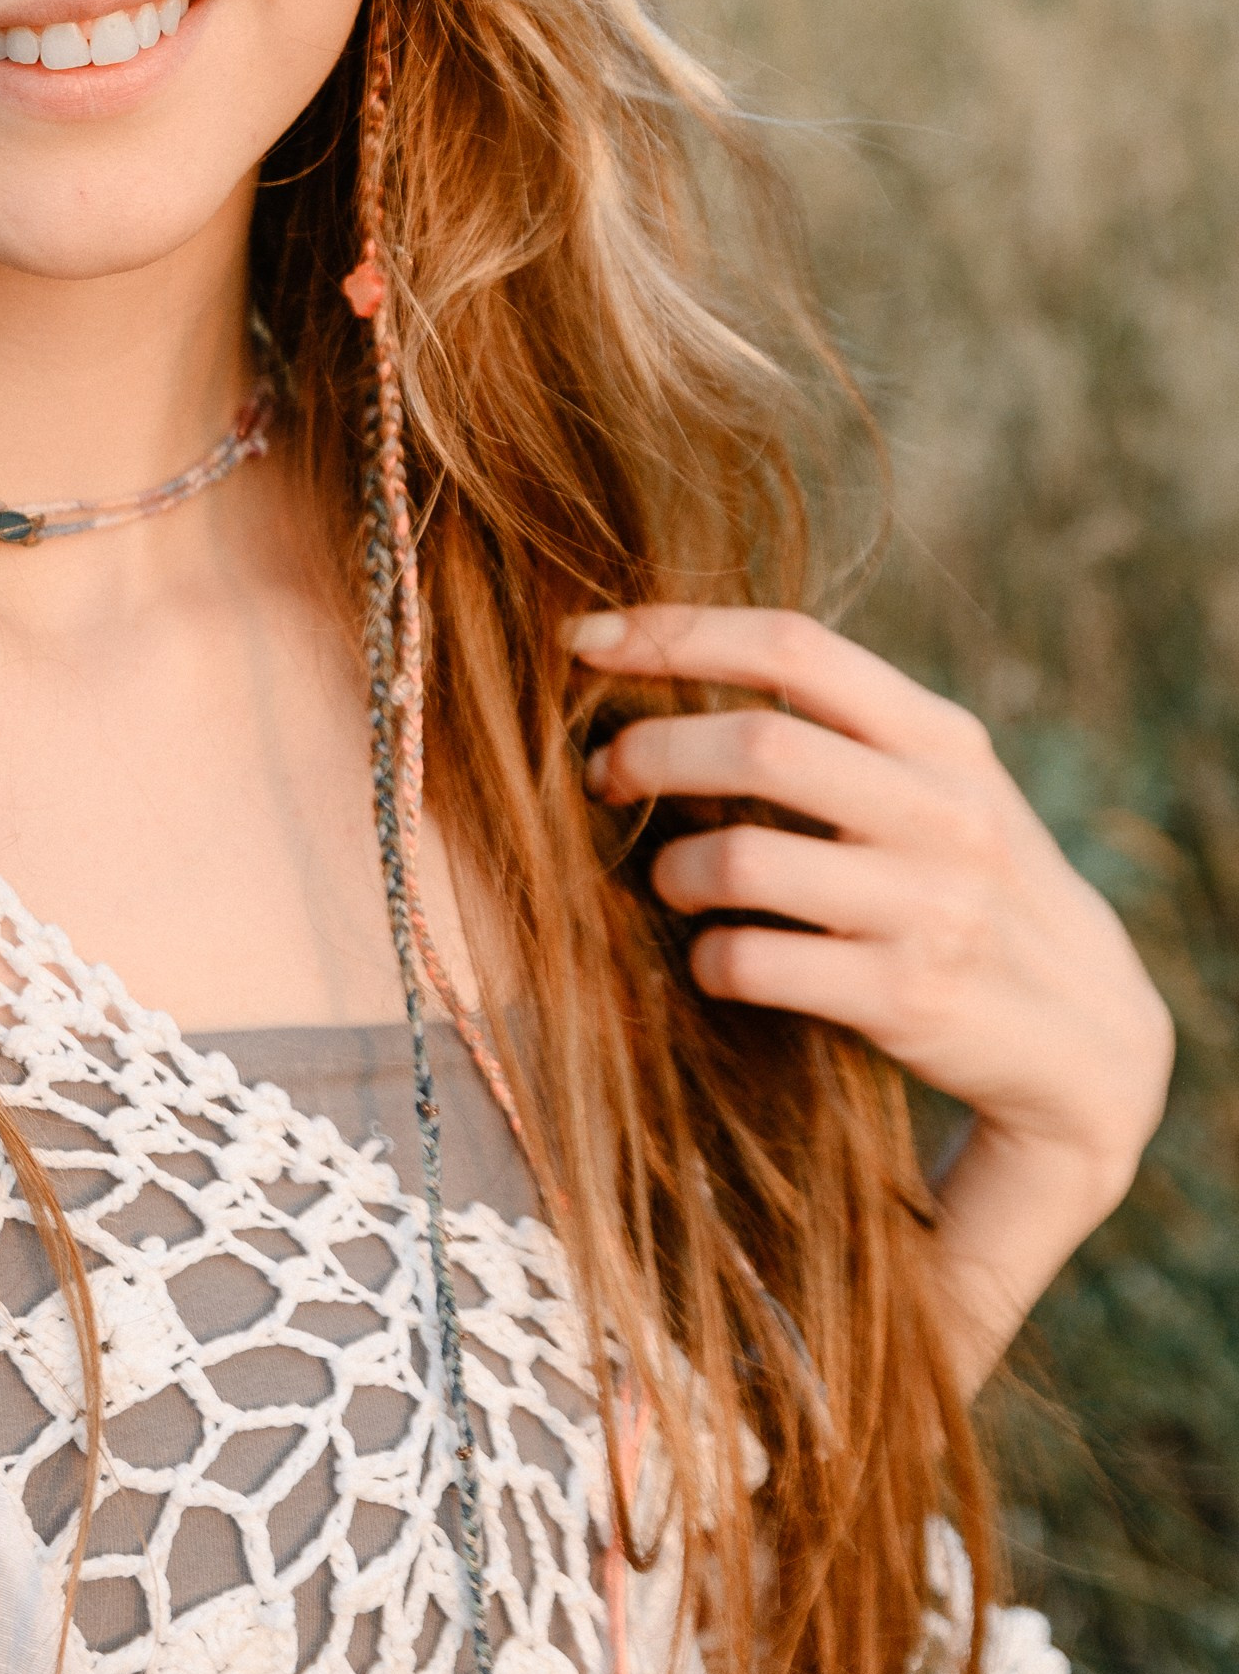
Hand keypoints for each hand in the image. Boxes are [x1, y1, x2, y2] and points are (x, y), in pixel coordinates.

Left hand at [570, 605, 1174, 1384]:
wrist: (1089, 1039)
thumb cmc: (970, 884)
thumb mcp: (941, 786)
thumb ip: (842, 728)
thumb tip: (672, 658)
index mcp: (941, 737)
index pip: (793, 648)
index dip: (676, 633)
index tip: (584, 637)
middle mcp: (942, 810)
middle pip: (756, 744)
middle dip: (650, 752)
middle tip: (604, 772)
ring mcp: (930, 907)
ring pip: (741, 859)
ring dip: (672, 868)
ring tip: (669, 880)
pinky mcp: (907, 1000)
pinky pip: (753, 962)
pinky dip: (708, 958)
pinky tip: (715, 960)